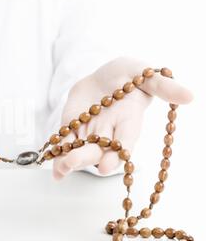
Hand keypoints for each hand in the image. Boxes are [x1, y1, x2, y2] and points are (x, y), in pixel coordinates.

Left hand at [53, 57, 192, 179]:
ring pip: (79, 152)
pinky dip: (57, 155)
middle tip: (72, 162)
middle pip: (99, 152)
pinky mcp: (72, 131)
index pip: (124, 142)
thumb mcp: (144, 73)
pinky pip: (64, 146)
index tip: (107, 165)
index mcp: (128, 123)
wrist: (102, 76)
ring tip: (58, 167)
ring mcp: (89, 134)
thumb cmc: (127, 74)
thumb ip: (162, 85)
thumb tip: (190, 96)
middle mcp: (109, 134)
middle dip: (86, 158)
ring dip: (68, 160)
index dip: (117, 154)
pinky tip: (51, 166)